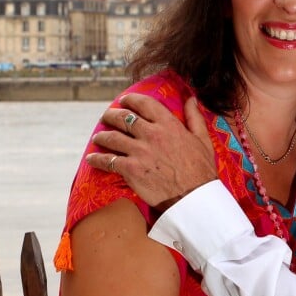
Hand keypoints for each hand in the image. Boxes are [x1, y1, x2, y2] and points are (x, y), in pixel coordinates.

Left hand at [86, 93, 216, 209]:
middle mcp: (151, 134)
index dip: (131, 99)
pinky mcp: (130, 170)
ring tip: (98, 137)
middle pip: (123, 118)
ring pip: (112, 138)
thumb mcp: (203, 139)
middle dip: (111, 115)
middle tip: (106, 116)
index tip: (124, 100)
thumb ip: (195, 117)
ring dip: (102, 136)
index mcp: (168, 125)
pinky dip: (97, 159)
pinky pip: (108, 161)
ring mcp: (139, 152)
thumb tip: (191, 99)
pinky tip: (92, 158)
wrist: (193, 197)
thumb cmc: (201, 169)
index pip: (144, 104)